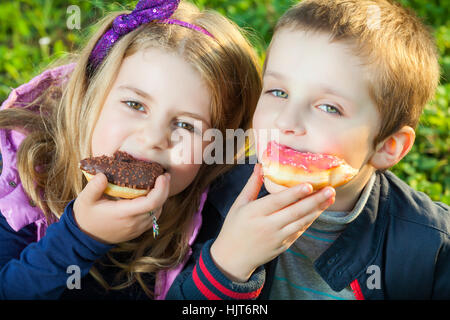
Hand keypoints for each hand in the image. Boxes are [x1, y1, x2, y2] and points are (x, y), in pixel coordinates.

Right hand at [73, 172, 169, 243]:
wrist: (84, 237)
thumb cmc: (86, 216)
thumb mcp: (85, 200)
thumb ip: (94, 187)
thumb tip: (103, 175)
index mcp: (123, 213)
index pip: (151, 203)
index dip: (161, 189)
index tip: (162, 176)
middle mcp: (134, 222)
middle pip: (158, 206)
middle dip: (165, 190)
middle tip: (164, 175)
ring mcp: (137, 228)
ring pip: (158, 212)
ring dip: (162, 198)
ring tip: (160, 183)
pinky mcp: (138, 230)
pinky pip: (153, 218)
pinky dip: (157, 206)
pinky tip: (153, 195)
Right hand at [210, 164, 334, 281]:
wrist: (233, 258)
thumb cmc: (234, 227)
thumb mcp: (239, 204)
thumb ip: (252, 185)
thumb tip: (260, 166)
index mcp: (254, 213)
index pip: (278, 201)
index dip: (294, 193)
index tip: (309, 185)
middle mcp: (267, 226)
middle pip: (295, 212)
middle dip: (314, 201)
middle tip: (330, 190)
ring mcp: (277, 238)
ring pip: (301, 222)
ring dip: (317, 210)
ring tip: (330, 198)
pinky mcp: (283, 246)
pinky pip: (299, 231)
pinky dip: (309, 221)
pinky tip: (318, 211)